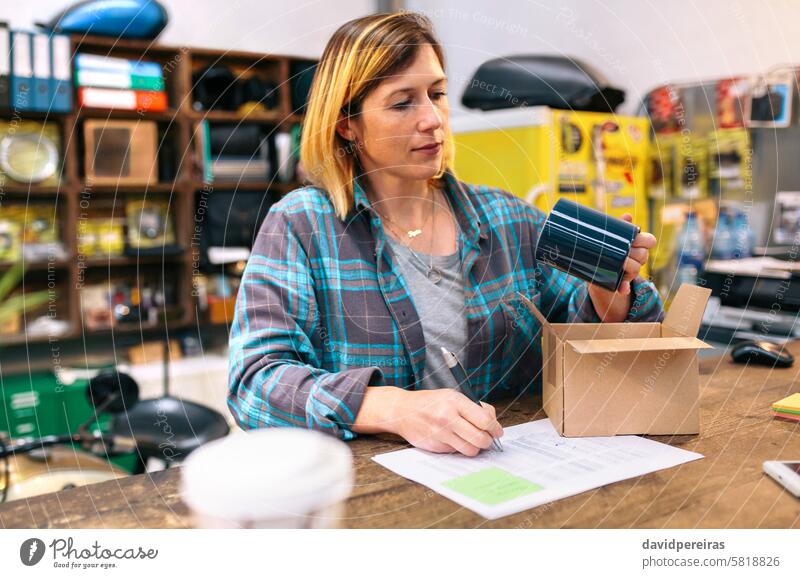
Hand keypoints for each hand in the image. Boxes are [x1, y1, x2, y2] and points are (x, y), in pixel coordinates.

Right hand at [353, 386, 502, 455]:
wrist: (402, 410)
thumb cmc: (430, 402)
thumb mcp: (452, 395)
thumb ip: (473, 406)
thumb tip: (492, 420)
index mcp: (455, 402)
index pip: (484, 420)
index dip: (495, 428)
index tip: (497, 431)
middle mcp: (447, 418)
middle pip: (481, 439)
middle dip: (488, 441)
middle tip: (487, 438)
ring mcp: (440, 434)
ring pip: (470, 450)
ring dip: (474, 447)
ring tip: (471, 440)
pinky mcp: (434, 446)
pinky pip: (455, 452)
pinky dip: (458, 448)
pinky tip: (453, 439)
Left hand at [587, 214, 656, 321]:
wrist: (595, 264)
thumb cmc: (607, 244)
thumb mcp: (612, 234)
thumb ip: (620, 225)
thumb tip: (628, 216)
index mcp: (639, 244)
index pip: (650, 241)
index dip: (643, 240)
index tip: (633, 239)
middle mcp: (638, 258)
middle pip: (643, 255)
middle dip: (632, 253)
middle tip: (621, 250)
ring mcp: (631, 271)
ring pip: (636, 269)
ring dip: (628, 267)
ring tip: (617, 263)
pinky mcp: (621, 282)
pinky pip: (625, 287)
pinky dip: (624, 288)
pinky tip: (622, 289)